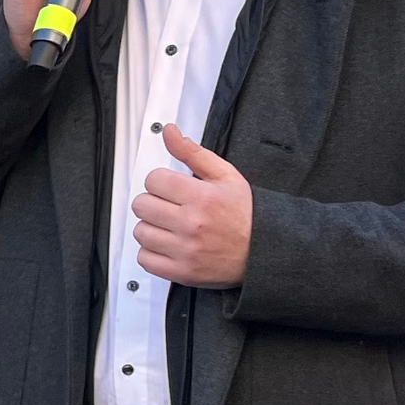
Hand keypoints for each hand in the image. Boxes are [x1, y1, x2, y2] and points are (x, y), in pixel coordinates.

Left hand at [129, 126, 250, 287]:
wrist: (264, 251)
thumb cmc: (245, 214)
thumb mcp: (226, 176)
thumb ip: (193, 153)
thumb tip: (170, 132)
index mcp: (202, 197)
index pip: (153, 180)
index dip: (161, 182)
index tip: (172, 188)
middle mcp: (191, 224)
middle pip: (141, 205)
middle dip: (154, 202)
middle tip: (171, 207)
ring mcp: (185, 250)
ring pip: (140, 231)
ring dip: (152, 227)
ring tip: (171, 227)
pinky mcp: (181, 272)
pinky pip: (144, 259)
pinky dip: (152, 252)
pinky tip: (169, 245)